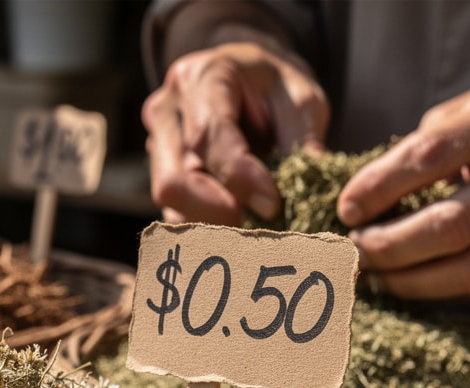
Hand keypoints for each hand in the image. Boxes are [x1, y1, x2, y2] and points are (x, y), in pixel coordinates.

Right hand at [142, 42, 328, 224]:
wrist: (249, 80)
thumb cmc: (275, 88)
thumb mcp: (301, 101)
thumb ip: (303, 143)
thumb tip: (312, 196)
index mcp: (203, 77)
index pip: (209, 134)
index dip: (238, 176)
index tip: (272, 204)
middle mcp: (168, 110)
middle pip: (175, 178)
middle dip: (217, 212)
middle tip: (260, 227)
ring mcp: (157, 144)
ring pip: (171, 202)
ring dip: (212, 223)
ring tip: (254, 229)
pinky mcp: (161, 173)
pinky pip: (175, 212)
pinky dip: (206, 228)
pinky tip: (239, 229)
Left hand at [338, 77, 469, 300]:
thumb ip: (426, 141)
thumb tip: (366, 193)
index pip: (430, 157)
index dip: (380, 187)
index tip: (346, 208)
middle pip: (450, 225)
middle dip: (391, 245)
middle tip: (355, 247)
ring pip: (469, 267)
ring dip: (410, 279)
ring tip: (374, 272)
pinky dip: (437, 287)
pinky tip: (408, 281)